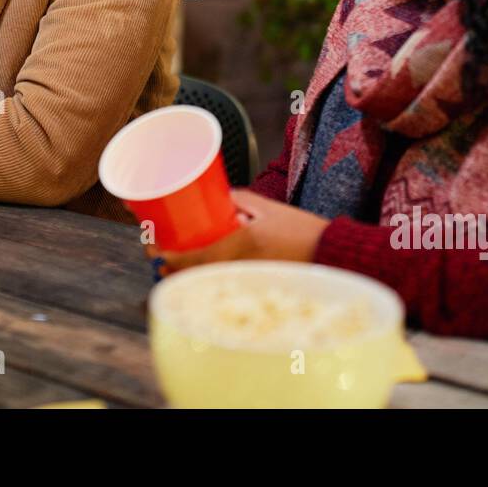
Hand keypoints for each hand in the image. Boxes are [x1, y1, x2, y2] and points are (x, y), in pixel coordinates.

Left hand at [145, 188, 331, 273]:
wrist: (333, 254)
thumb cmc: (303, 230)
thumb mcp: (270, 209)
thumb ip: (243, 200)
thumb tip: (222, 198)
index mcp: (241, 243)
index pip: (195, 257)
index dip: (169, 257)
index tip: (154, 251)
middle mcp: (240, 266)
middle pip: (194, 275)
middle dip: (172, 269)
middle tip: (159, 259)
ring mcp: (247, 281)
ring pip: (207, 283)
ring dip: (188, 277)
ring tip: (174, 266)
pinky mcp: (256, 288)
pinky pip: (224, 288)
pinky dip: (208, 283)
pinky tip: (201, 278)